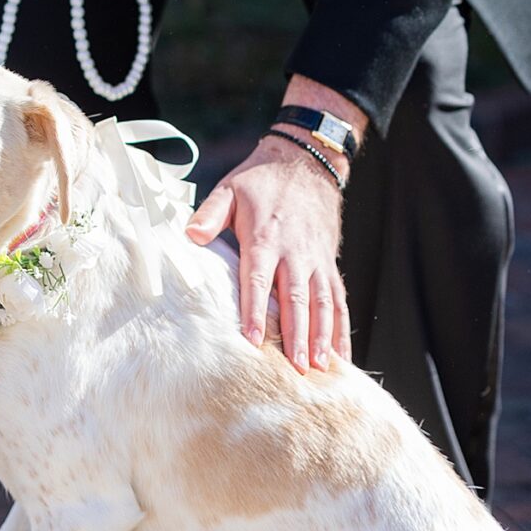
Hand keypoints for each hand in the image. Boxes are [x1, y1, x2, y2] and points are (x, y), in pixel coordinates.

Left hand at [185, 133, 350, 372]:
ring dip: (321, 337)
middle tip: (294, 368)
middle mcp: (294, 253)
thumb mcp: (229, 189)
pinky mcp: (329, 264)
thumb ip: (210, 215)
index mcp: (265, 238)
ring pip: (322, 304)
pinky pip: (339, 300)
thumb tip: (189, 235)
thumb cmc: (261, 180)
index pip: (259, 281)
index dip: (256, 311)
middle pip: (296, 299)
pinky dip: (341, 329)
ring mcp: (316, 260)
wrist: (306, 162)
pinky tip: (340, 356)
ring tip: (319, 368)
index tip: (254, 340)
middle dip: (295, 335)